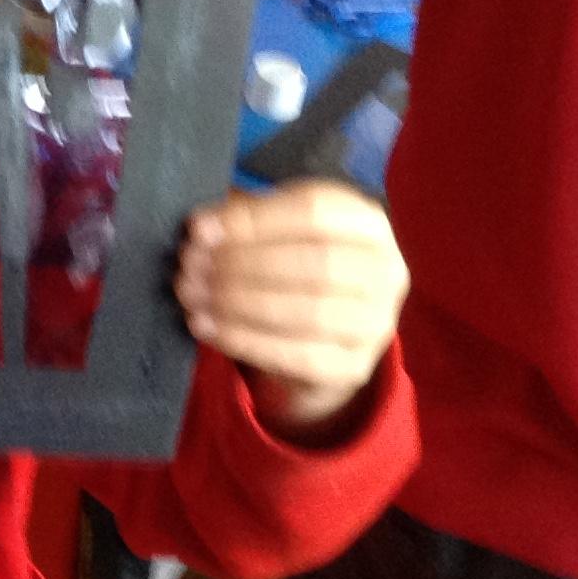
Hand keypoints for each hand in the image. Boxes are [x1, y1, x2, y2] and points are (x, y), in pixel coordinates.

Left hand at [175, 181, 407, 438]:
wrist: (323, 335)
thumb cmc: (293, 264)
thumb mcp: (278, 231)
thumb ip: (246, 221)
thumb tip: (203, 228)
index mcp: (369, 223)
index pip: (314, 212)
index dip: (253, 220)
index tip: (199, 229)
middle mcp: (387, 271)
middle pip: (314, 263)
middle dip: (242, 264)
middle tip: (190, 266)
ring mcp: (377, 323)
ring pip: (308, 312)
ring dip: (238, 303)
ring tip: (192, 295)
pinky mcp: (355, 366)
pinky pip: (299, 356)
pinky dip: (245, 340)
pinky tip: (206, 326)